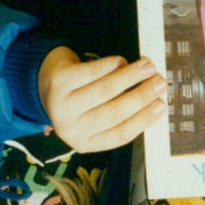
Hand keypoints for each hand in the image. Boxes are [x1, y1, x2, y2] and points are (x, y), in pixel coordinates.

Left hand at [37, 47, 166, 152]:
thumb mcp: (95, 119)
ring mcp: (63, 105)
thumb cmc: (80, 102)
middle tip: (160, 83)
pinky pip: (92, 72)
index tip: (162, 106)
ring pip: (105, 90)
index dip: (143, 120)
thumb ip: (120, 117)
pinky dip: (112, 65)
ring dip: (131, 77)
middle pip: (114, 113)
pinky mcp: (59, 81)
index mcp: (85, 143)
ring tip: (149, 67)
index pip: (120, 135)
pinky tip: (124, 61)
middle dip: (142, 96)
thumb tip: (155, 104)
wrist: (43, 82)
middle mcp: (71, 128)